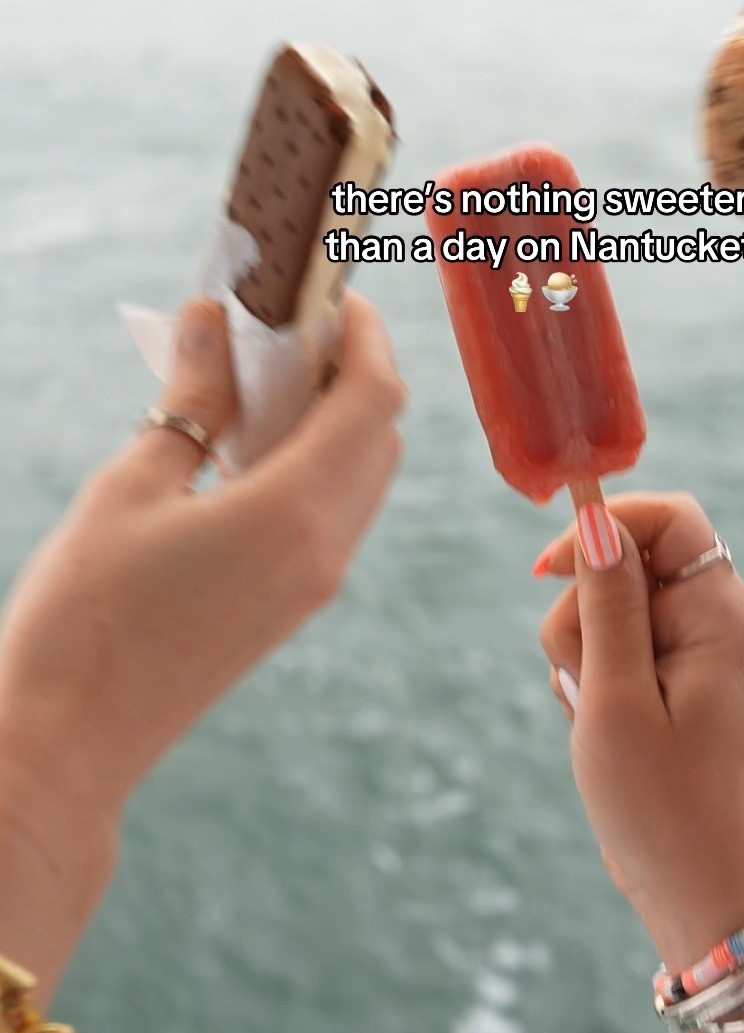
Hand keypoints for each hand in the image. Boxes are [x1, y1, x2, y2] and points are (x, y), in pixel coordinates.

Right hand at [0, 291, 404, 976]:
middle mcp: (325, 549)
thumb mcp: (132, 485)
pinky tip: (250, 443)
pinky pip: (336, 513)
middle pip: (382, 433)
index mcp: (294, 511)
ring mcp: (316, 584)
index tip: (331, 292)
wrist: (72, 740)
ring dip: (336, 415)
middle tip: (288, 327)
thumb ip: (191, 399)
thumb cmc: (87, 613)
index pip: (374, 397)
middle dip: (352, 368)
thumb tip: (215, 319)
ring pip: (365, 475)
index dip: (366, 334)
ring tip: (263, 377)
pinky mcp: (294, 606)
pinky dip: (317, 462)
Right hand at [537, 494, 743, 970]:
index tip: (547, 570)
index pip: (670, 518)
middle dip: (584, 614)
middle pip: (631, 564)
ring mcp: (707, 656)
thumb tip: (597, 522)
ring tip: (596, 723)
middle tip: (586, 687)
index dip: (605, 525)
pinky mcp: (684, 685)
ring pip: (617, 610)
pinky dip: (599, 681)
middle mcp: (725, 624)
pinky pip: (624, 651)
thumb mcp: (616, 699)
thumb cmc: (661, 807)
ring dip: (585, 655)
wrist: (703, 895)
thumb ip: (607, 605)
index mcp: (723, 617)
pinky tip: (603, 733)